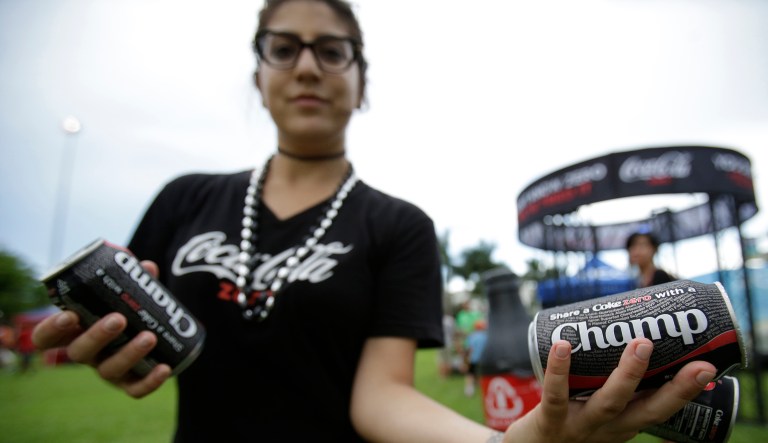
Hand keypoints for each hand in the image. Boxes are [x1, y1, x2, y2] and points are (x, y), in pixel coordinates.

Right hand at [32, 260, 171, 397]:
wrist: (154, 333)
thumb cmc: (128, 308)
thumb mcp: (127, 293)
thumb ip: (134, 279)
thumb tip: (147, 267)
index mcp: (77, 330)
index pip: (46, 337)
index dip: (51, 330)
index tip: (69, 316)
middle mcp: (88, 354)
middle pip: (79, 353)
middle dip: (97, 336)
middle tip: (118, 319)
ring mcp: (106, 370)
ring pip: (109, 370)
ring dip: (129, 353)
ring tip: (149, 336)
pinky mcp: (129, 384)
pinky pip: (135, 389)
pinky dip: (150, 381)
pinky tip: (165, 368)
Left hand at [505, 338, 715, 442]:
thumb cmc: (571, 423)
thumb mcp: (602, 409)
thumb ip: (617, 380)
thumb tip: (633, 327)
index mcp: (624, 424)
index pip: (662, 409)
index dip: (685, 390)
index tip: (708, 367)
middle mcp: (608, 429)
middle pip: (645, 409)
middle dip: (671, 386)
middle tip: (693, 358)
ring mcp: (580, 427)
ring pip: (608, 402)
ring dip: (627, 375)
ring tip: (639, 344)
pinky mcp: (550, 422)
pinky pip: (555, 395)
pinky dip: (559, 371)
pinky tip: (562, 345)